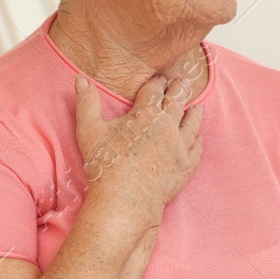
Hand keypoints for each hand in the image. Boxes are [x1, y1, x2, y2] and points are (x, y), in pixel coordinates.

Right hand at [75, 74, 203, 217]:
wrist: (125, 200)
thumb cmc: (105, 166)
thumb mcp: (89, 131)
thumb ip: (87, 103)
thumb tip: (80, 78)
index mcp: (146, 114)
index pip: (154, 90)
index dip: (157, 82)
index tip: (159, 79)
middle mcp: (168, 126)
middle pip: (177, 101)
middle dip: (179, 90)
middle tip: (182, 82)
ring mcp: (180, 146)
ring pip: (192, 123)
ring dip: (194, 113)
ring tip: (197, 107)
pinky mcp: (186, 166)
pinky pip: (197, 149)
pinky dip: (199, 141)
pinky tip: (199, 138)